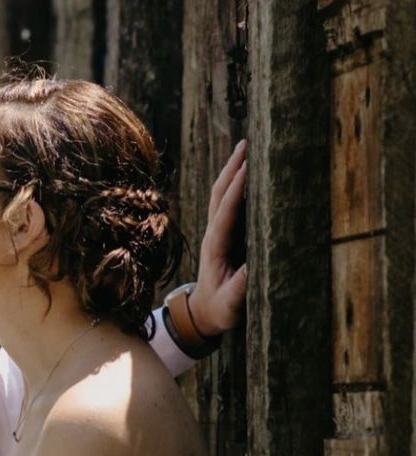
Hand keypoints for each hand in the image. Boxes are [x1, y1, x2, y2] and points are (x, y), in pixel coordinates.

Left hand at [187, 140, 246, 336]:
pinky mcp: (223, 233)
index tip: (247, 168)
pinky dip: (237, 183)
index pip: (226, 213)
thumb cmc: (219, 310)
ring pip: (222, 194)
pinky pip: (229, 202)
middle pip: (220, 193)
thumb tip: (253, 269)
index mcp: (215, 247)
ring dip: (232, 169)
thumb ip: (239, 288)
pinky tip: (247, 169)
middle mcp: (213, 233)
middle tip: (247, 143)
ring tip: (246, 146)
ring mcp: (216, 231)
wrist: (202, 312)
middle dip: (232, 167)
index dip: (236, 190)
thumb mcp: (230, 305)